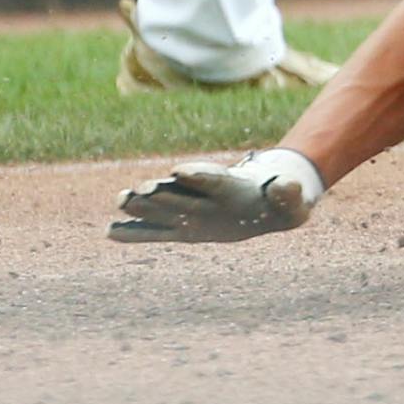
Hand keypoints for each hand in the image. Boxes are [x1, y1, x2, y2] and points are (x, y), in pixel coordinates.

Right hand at [110, 147, 324, 243]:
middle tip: (137, 190)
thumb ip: (289, 193)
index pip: (214, 178)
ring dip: (144, 206)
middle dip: (162, 191)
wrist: (268, 203)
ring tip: (120, 200)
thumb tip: (287, 184)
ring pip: (164, 207)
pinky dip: (136, 232)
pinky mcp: (185, 230)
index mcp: (233, 186)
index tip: (179, 170)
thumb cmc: (283, 202)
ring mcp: (193, 210)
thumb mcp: (293, 201)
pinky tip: (111, 232)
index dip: (199, 174)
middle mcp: (207, 196)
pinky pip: (158, 232)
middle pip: (182, 192)